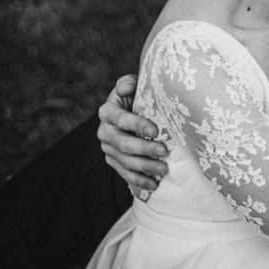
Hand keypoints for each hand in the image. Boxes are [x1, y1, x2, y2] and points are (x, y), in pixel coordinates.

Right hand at [97, 74, 167, 193]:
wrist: (132, 110)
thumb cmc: (137, 96)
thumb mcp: (133, 86)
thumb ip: (128, 83)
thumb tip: (126, 88)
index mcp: (107, 111)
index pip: (121, 119)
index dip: (137, 125)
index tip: (156, 130)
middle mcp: (104, 131)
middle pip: (123, 144)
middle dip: (144, 149)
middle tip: (164, 152)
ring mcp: (108, 148)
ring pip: (125, 161)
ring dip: (145, 167)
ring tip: (164, 170)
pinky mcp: (113, 161)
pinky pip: (125, 173)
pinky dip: (139, 180)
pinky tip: (154, 184)